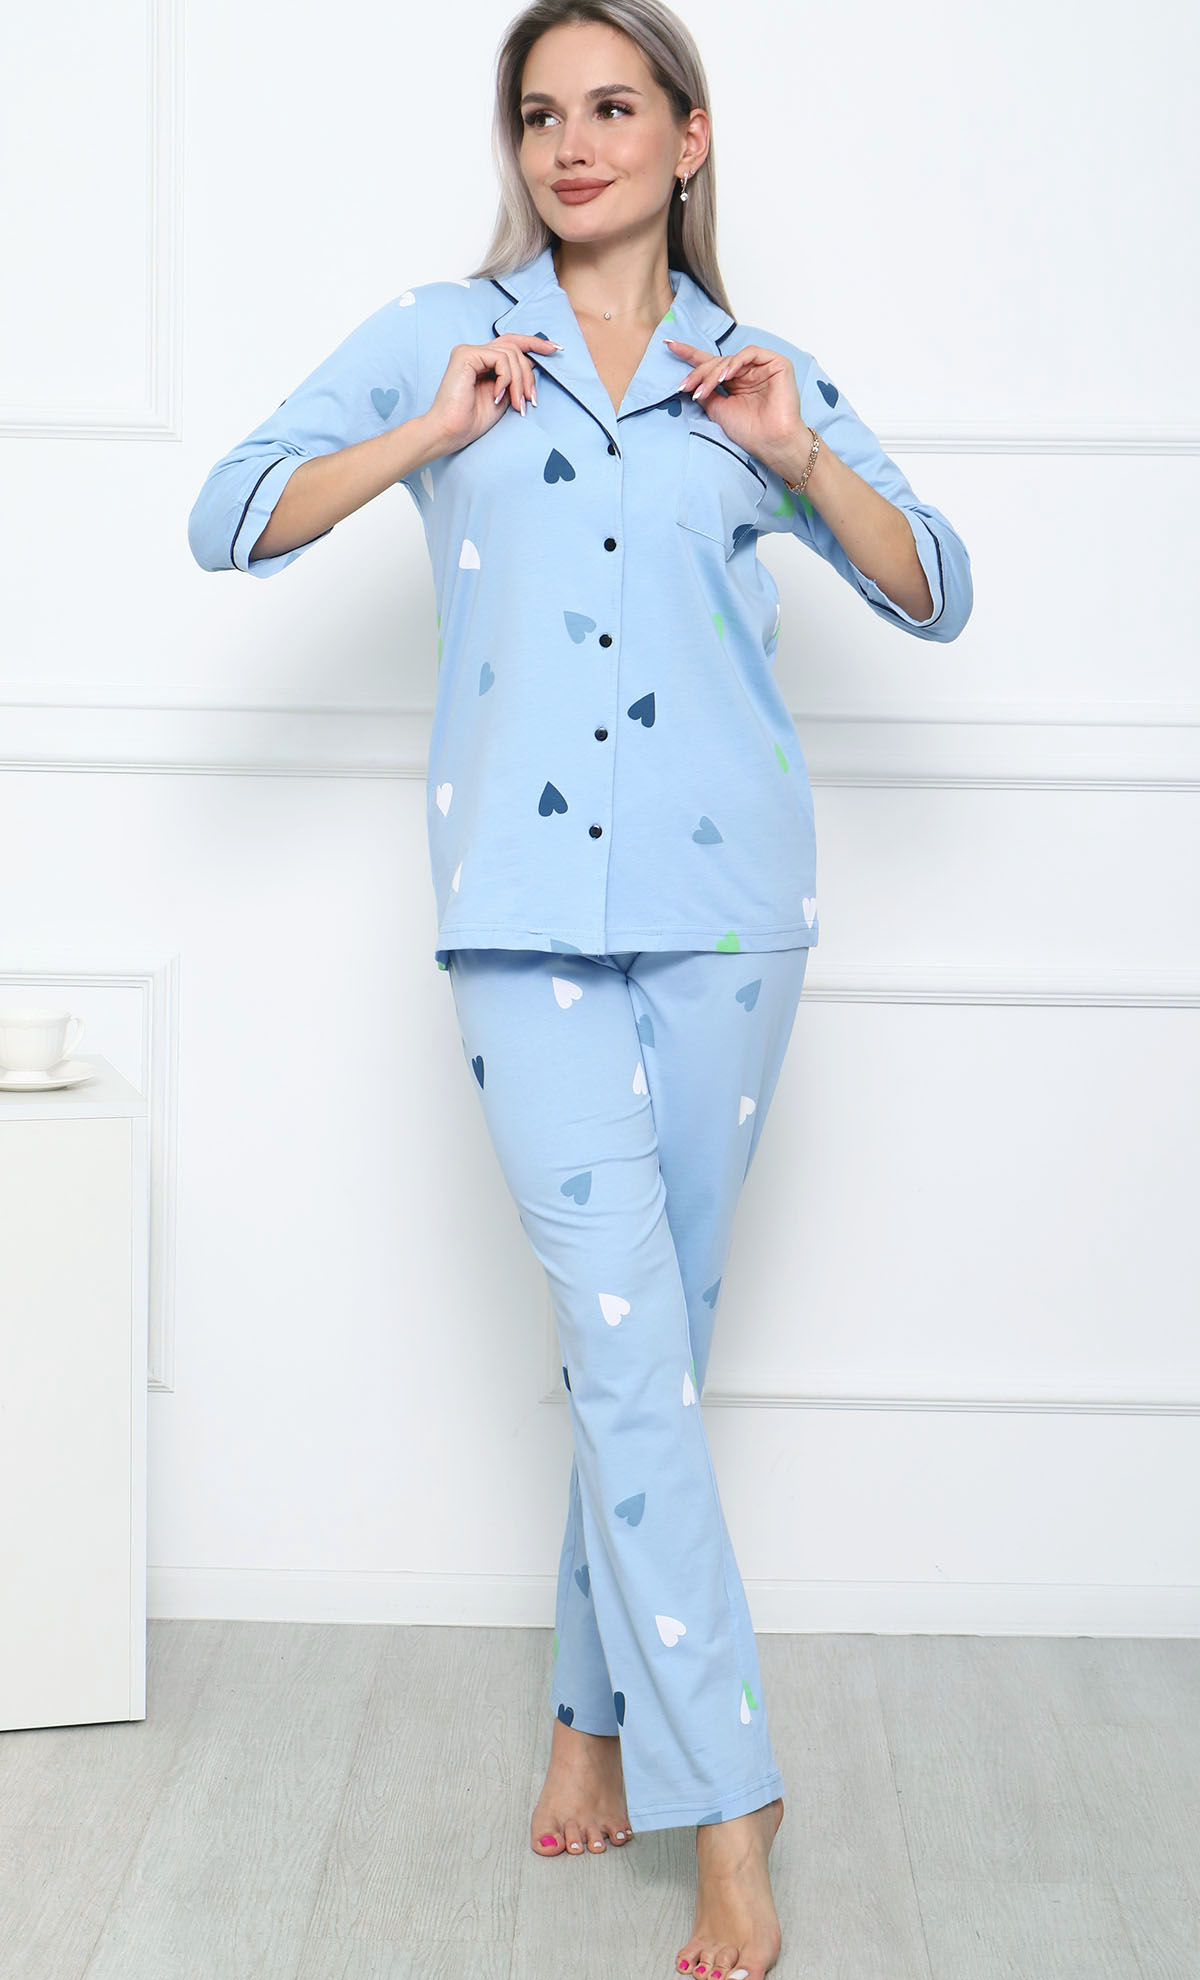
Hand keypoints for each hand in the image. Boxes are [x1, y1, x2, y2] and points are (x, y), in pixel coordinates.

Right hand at [423, 334, 559, 454]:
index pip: (512, 343)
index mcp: (482, 361)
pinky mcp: (466, 354)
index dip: (535, 343)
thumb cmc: (472, 420)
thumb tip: (534, 363)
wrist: (450, 432)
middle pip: (515, 347)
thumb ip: (515, 379)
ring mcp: (469, 351)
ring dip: (520, 381)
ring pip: (511, 353)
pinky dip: (506, 379)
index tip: (556, 349)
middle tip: (531, 399)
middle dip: (529, 373)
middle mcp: (475, 352)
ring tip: (517, 403)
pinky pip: (501, 359)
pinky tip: (498, 396)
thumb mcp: (504, 396)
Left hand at [665, 338, 810, 476]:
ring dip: (713, 372)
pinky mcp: (777, 364)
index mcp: (735, 383)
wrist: (771, 443)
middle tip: (686, 387)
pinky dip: (734, 363)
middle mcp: (747, 372)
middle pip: (717, 362)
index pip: (711, 365)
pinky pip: (750, 354)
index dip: (690, 354)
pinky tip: (725, 376)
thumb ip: (705, 392)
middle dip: (699, 373)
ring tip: (703, 389)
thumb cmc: (750, 432)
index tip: (669, 345)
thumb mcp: (717, 409)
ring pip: (730, 359)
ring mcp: (762, 367)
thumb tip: (688, 381)